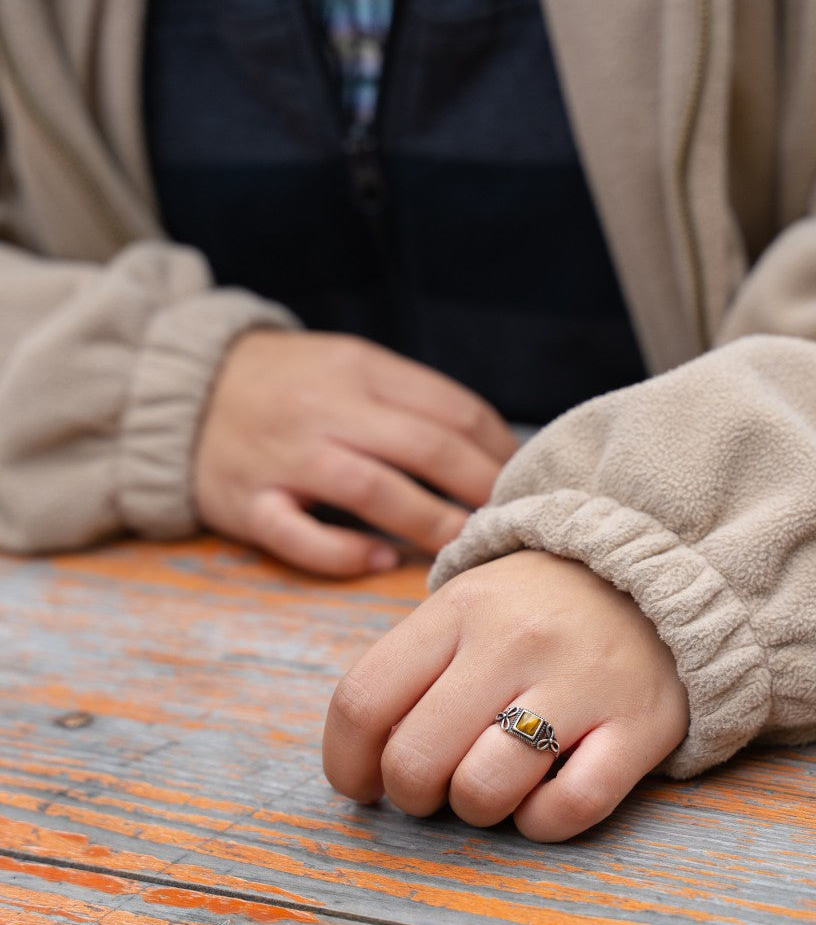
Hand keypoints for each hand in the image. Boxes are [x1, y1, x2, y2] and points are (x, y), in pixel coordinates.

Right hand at [194, 331, 516, 575]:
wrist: (180, 389)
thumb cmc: (286, 382)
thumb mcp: (348, 364)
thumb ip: (410, 398)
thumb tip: (493, 447)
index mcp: (359, 368)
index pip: (450, 408)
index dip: (499, 448)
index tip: (528, 480)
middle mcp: (326, 408)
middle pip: (424, 447)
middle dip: (481, 489)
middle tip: (516, 522)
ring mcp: (284, 456)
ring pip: (371, 490)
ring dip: (429, 522)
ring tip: (466, 548)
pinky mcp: (247, 501)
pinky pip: (299, 534)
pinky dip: (343, 552)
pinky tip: (380, 561)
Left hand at [323, 550, 689, 840]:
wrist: (655, 577)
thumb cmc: (537, 610)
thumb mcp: (468, 607)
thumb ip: (415, 668)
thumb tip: (365, 757)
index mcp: (459, 609)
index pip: (364, 699)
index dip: (346, 762)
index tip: (362, 784)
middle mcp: (513, 641)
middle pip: (415, 760)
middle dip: (411, 796)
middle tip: (432, 789)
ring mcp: (578, 683)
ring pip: (484, 791)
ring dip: (476, 811)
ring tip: (490, 786)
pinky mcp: (639, 726)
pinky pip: (570, 808)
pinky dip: (543, 824)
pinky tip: (542, 801)